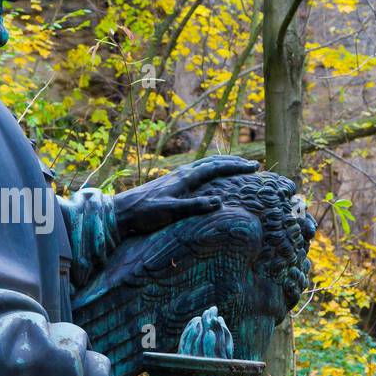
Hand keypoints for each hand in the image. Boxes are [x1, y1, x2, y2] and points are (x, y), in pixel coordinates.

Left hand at [113, 156, 258, 237]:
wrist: (121, 212)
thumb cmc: (144, 213)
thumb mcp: (170, 211)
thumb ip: (194, 206)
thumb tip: (219, 201)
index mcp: (184, 178)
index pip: (216, 168)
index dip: (236, 166)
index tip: (255, 167)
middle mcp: (181, 174)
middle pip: (212, 163)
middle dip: (233, 162)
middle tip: (252, 164)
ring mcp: (175, 178)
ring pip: (204, 166)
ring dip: (222, 165)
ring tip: (236, 167)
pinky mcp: (170, 184)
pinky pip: (197, 173)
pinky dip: (210, 171)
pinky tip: (210, 178)